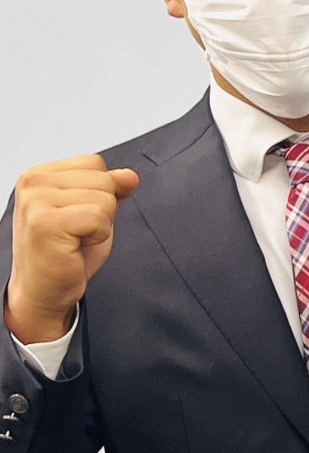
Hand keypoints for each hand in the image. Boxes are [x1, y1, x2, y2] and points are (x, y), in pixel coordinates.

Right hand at [6, 155, 139, 343]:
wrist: (45, 290)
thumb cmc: (64, 253)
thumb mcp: (93, 212)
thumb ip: (111, 189)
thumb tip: (130, 176)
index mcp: (40, 175)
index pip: (95, 162)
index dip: (101, 191)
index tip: (79, 214)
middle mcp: (33, 183)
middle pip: (103, 179)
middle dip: (102, 209)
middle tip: (78, 231)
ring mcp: (36, 202)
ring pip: (104, 198)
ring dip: (100, 224)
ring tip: (75, 239)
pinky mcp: (46, 223)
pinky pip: (99, 216)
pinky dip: (98, 234)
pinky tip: (76, 246)